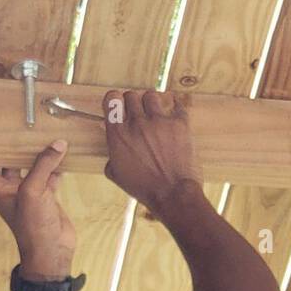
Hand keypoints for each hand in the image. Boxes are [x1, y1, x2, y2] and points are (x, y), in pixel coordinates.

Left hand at [0, 141, 75, 277]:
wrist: (52, 251)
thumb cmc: (33, 228)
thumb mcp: (33, 191)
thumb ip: (43, 165)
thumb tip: (57, 144)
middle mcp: (11, 189)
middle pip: (10, 160)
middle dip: (16, 144)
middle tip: (23, 123)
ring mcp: (30, 192)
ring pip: (32, 166)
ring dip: (39, 153)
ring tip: (45, 133)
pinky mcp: (47, 196)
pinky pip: (50, 175)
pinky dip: (56, 165)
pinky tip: (63, 153)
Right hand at [102, 89, 203, 215]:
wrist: (173, 194)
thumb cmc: (144, 188)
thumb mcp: (117, 175)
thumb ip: (111, 155)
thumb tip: (113, 147)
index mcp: (118, 134)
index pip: (111, 98)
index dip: (114, 100)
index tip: (119, 105)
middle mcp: (137, 123)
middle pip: (131, 95)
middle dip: (133, 103)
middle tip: (138, 113)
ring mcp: (159, 121)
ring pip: (151, 95)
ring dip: (151, 103)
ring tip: (155, 113)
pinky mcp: (179, 123)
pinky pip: (176, 104)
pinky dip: (174, 106)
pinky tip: (173, 111)